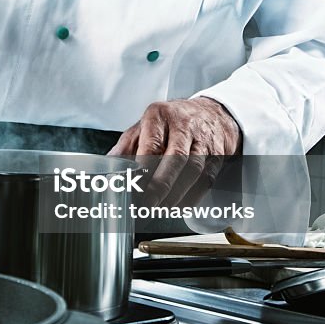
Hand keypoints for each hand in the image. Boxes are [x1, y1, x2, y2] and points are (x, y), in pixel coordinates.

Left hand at [108, 97, 241, 203]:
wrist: (211, 113)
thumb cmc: (171, 123)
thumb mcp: (144, 126)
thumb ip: (125, 148)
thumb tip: (107, 169)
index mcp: (159, 116)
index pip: (151, 144)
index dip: (142, 168)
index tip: (132, 187)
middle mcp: (183, 125)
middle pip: (175, 157)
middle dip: (160, 185)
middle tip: (146, 205)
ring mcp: (203, 139)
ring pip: (193, 169)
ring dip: (176, 193)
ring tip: (160, 209)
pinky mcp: (217, 154)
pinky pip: (206, 178)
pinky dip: (193, 196)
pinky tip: (179, 207)